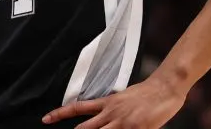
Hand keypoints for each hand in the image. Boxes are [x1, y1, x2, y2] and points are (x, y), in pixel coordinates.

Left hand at [42, 77, 185, 128]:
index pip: (77, 108)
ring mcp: (123, 123)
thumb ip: (110, 108)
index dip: (60, 114)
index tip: (46, 119)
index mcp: (107, 103)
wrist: (164, 87)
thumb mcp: (123, 98)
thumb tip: (101, 117)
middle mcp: (111, 113)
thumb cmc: (146, 93)